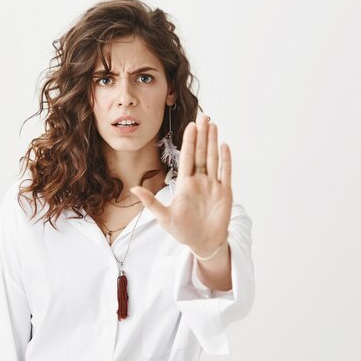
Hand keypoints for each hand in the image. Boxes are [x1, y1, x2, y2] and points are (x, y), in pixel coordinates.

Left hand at [130, 112, 232, 253]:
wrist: (203, 243)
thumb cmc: (183, 230)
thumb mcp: (164, 217)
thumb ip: (151, 202)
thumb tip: (134, 189)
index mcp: (185, 184)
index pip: (187, 158)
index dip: (189, 142)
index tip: (190, 126)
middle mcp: (199, 181)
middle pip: (201, 153)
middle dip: (203, 136)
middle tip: (204, 117)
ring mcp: (213, 185)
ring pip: (213, 159)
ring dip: (214, 142)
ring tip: (214, 125)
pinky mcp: (225, 193)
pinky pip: (226, 173)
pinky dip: (226, 160)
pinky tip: (224, 146)